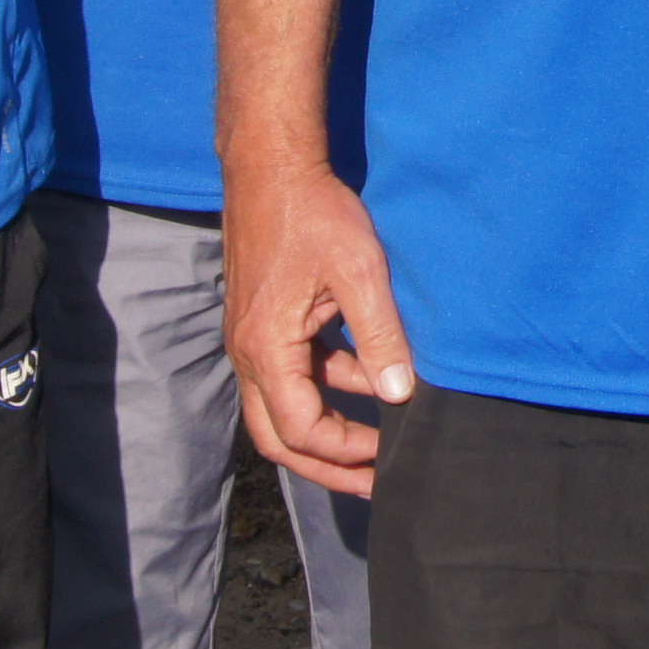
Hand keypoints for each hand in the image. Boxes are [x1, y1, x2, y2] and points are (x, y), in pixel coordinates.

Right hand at [222, 158, 417, 499]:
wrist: (271, 167)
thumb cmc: (313, 214)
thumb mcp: (359, 273)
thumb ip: (380, 336)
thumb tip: (401, 393)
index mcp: (266, 349)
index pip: (300, 429)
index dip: (345, 451)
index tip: (388, 454)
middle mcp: (248, 354)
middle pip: (279, 437)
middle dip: (327, 465)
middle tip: (375, 482)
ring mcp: (252, 339)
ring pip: (284, 407)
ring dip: (330, 425)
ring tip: (383, 433)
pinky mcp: (264, 322)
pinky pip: (292, 372)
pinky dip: (328, 384)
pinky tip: (372, 376)